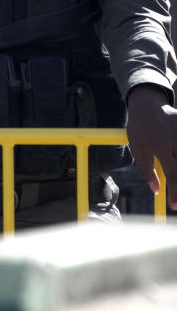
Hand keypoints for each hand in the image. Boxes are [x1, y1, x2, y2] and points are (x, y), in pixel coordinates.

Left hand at [125, 85, 176, 209]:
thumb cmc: (139, 129)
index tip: (174, 206)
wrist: (148, 104)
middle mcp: (176, 141)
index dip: (176, 193)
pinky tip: (174, 162)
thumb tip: (156, 190)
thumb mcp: (137, 148)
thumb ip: (146, 170)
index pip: (174, 176)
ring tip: (171, 173)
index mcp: (161, 147)